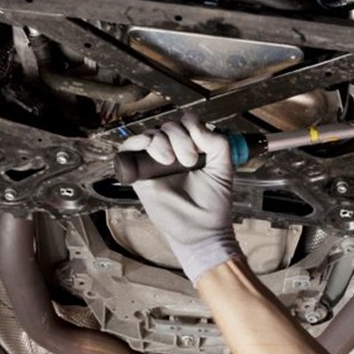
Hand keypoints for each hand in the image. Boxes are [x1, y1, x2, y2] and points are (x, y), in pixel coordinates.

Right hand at [121, 114, 241, 282]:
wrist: (201, 230)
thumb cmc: (213, 203)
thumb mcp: (224, 168)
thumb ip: (218, 143)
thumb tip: (197, 126)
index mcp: (193, 148)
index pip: (186, 122)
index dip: (191, 126)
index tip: (200, 148)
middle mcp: (173, 152)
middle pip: (168, 126)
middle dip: (179, 137)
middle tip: (188, 160)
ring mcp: (155, 162)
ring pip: (150, 134)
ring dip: (160, 141)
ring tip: (170, 161)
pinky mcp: (139, 174)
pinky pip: (129, 149)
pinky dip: (136, 142)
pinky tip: (149, 148)